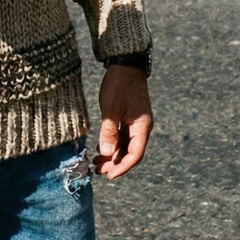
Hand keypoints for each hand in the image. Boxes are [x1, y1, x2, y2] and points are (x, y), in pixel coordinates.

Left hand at [92, 65, 152, 179]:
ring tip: (96, 163)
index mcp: (142, 127)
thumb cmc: (119, 85)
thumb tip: (106, 152)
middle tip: (98, 171)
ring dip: (113, 155)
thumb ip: (109, 131)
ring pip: (126, 145)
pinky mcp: (130, 117)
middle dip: (115, 163)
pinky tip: (100, 148)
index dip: (122, 167)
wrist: (125, 64)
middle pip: (130, 152)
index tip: (109, 176)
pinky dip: (113, 144)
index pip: (135, 155)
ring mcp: (136, 123)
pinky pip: (123, 136)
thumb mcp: (111, 108)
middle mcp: (142, 127)